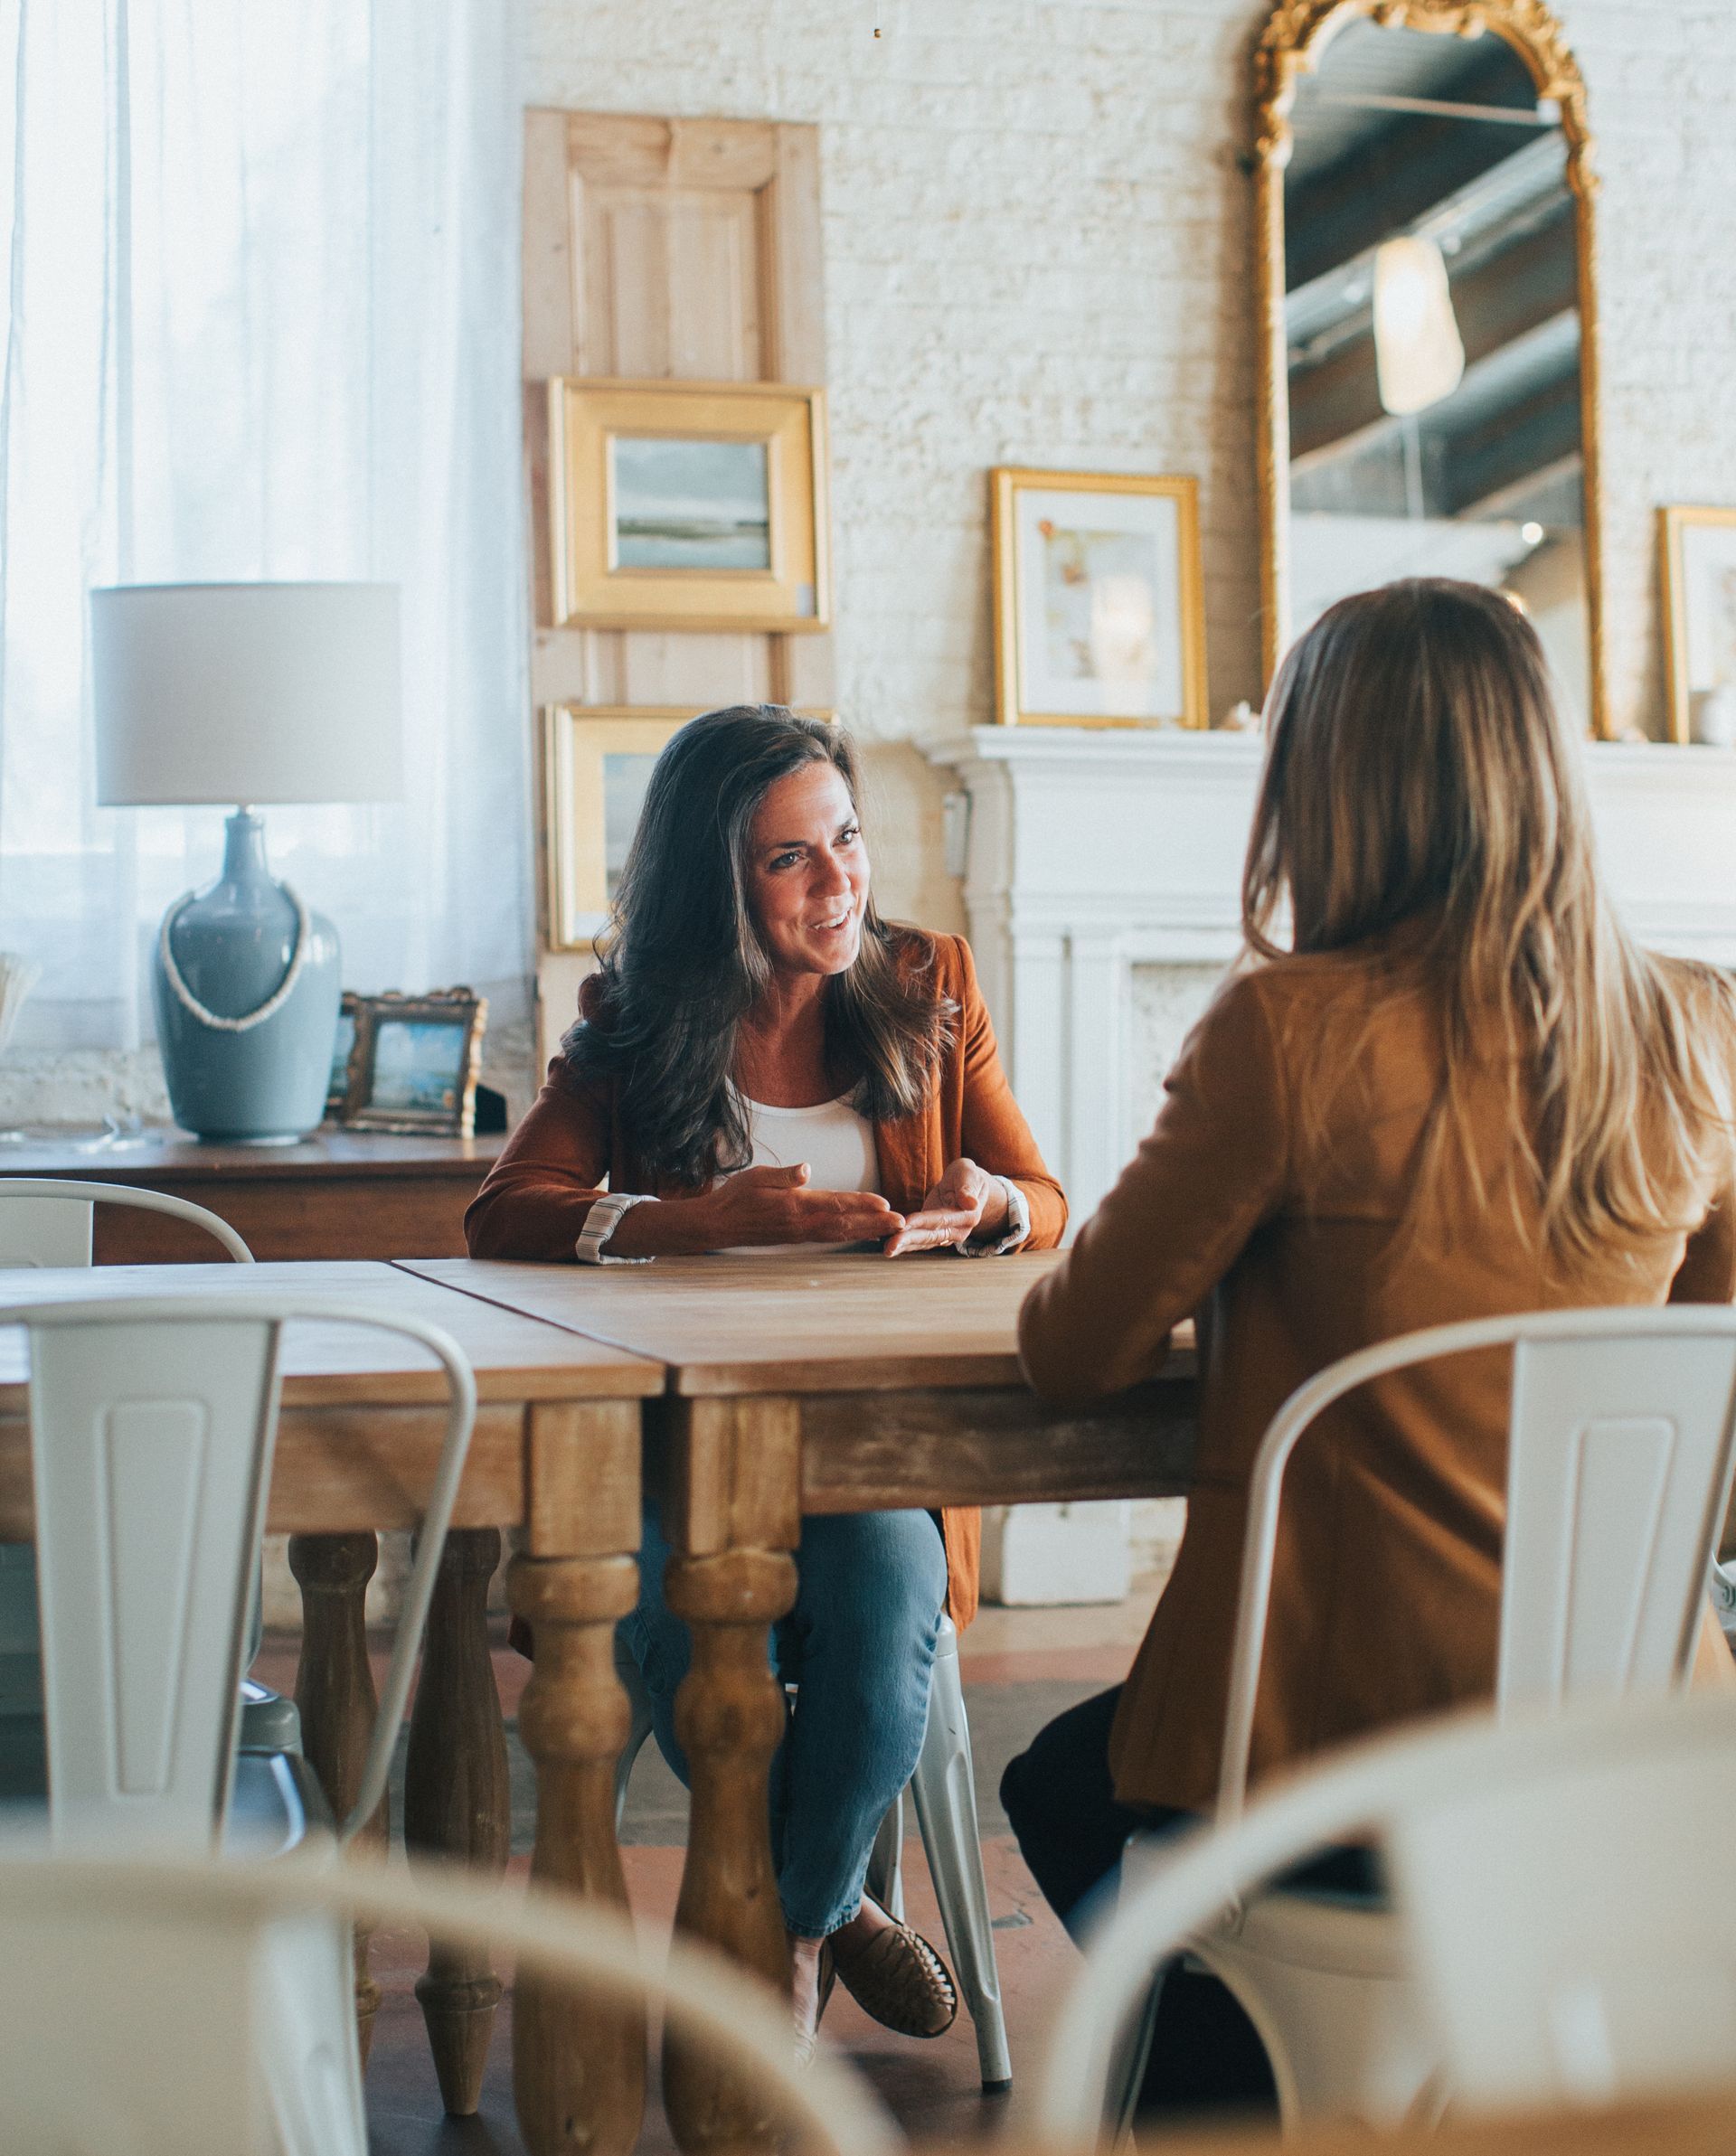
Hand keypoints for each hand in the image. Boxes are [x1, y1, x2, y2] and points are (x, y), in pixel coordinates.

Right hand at [696, 1162, 904, 1250]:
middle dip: (875, 1223)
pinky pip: (829, 1237)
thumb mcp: (756, 1177)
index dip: (861, 1203)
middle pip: (845, 1223)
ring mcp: (799, 1233)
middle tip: (902, 1223)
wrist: (717, 1225)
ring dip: (867, 1231)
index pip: (835, 1203)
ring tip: (890, 1229)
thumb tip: (806, 1169)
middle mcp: (800, 1223)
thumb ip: (783, 1175)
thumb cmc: (735, 1197)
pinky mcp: (796, 1237)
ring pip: (840, 1234)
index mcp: (793, 1205)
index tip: (885, 1203)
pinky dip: (849, 1236)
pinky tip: (862, 1234)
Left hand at [883, 1156, 1007, 1256]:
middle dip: (908, 1240)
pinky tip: (889, 1247)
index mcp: (967, 1216)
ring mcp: (946, 1236)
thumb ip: (968, 1187)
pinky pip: (918, 1242)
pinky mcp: (934, 1236)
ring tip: (886, 1250)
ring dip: (904, 1247)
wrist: (967, 1187)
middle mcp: (958, 1231)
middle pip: (929, 1235)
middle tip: (889, 1245)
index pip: (940, 1219)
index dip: (921, 1221)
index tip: (903, 1223)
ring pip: (922, 1242)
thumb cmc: (966, 1176)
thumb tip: (971, 1203)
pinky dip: (904, 1245)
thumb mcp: (968, 1173)